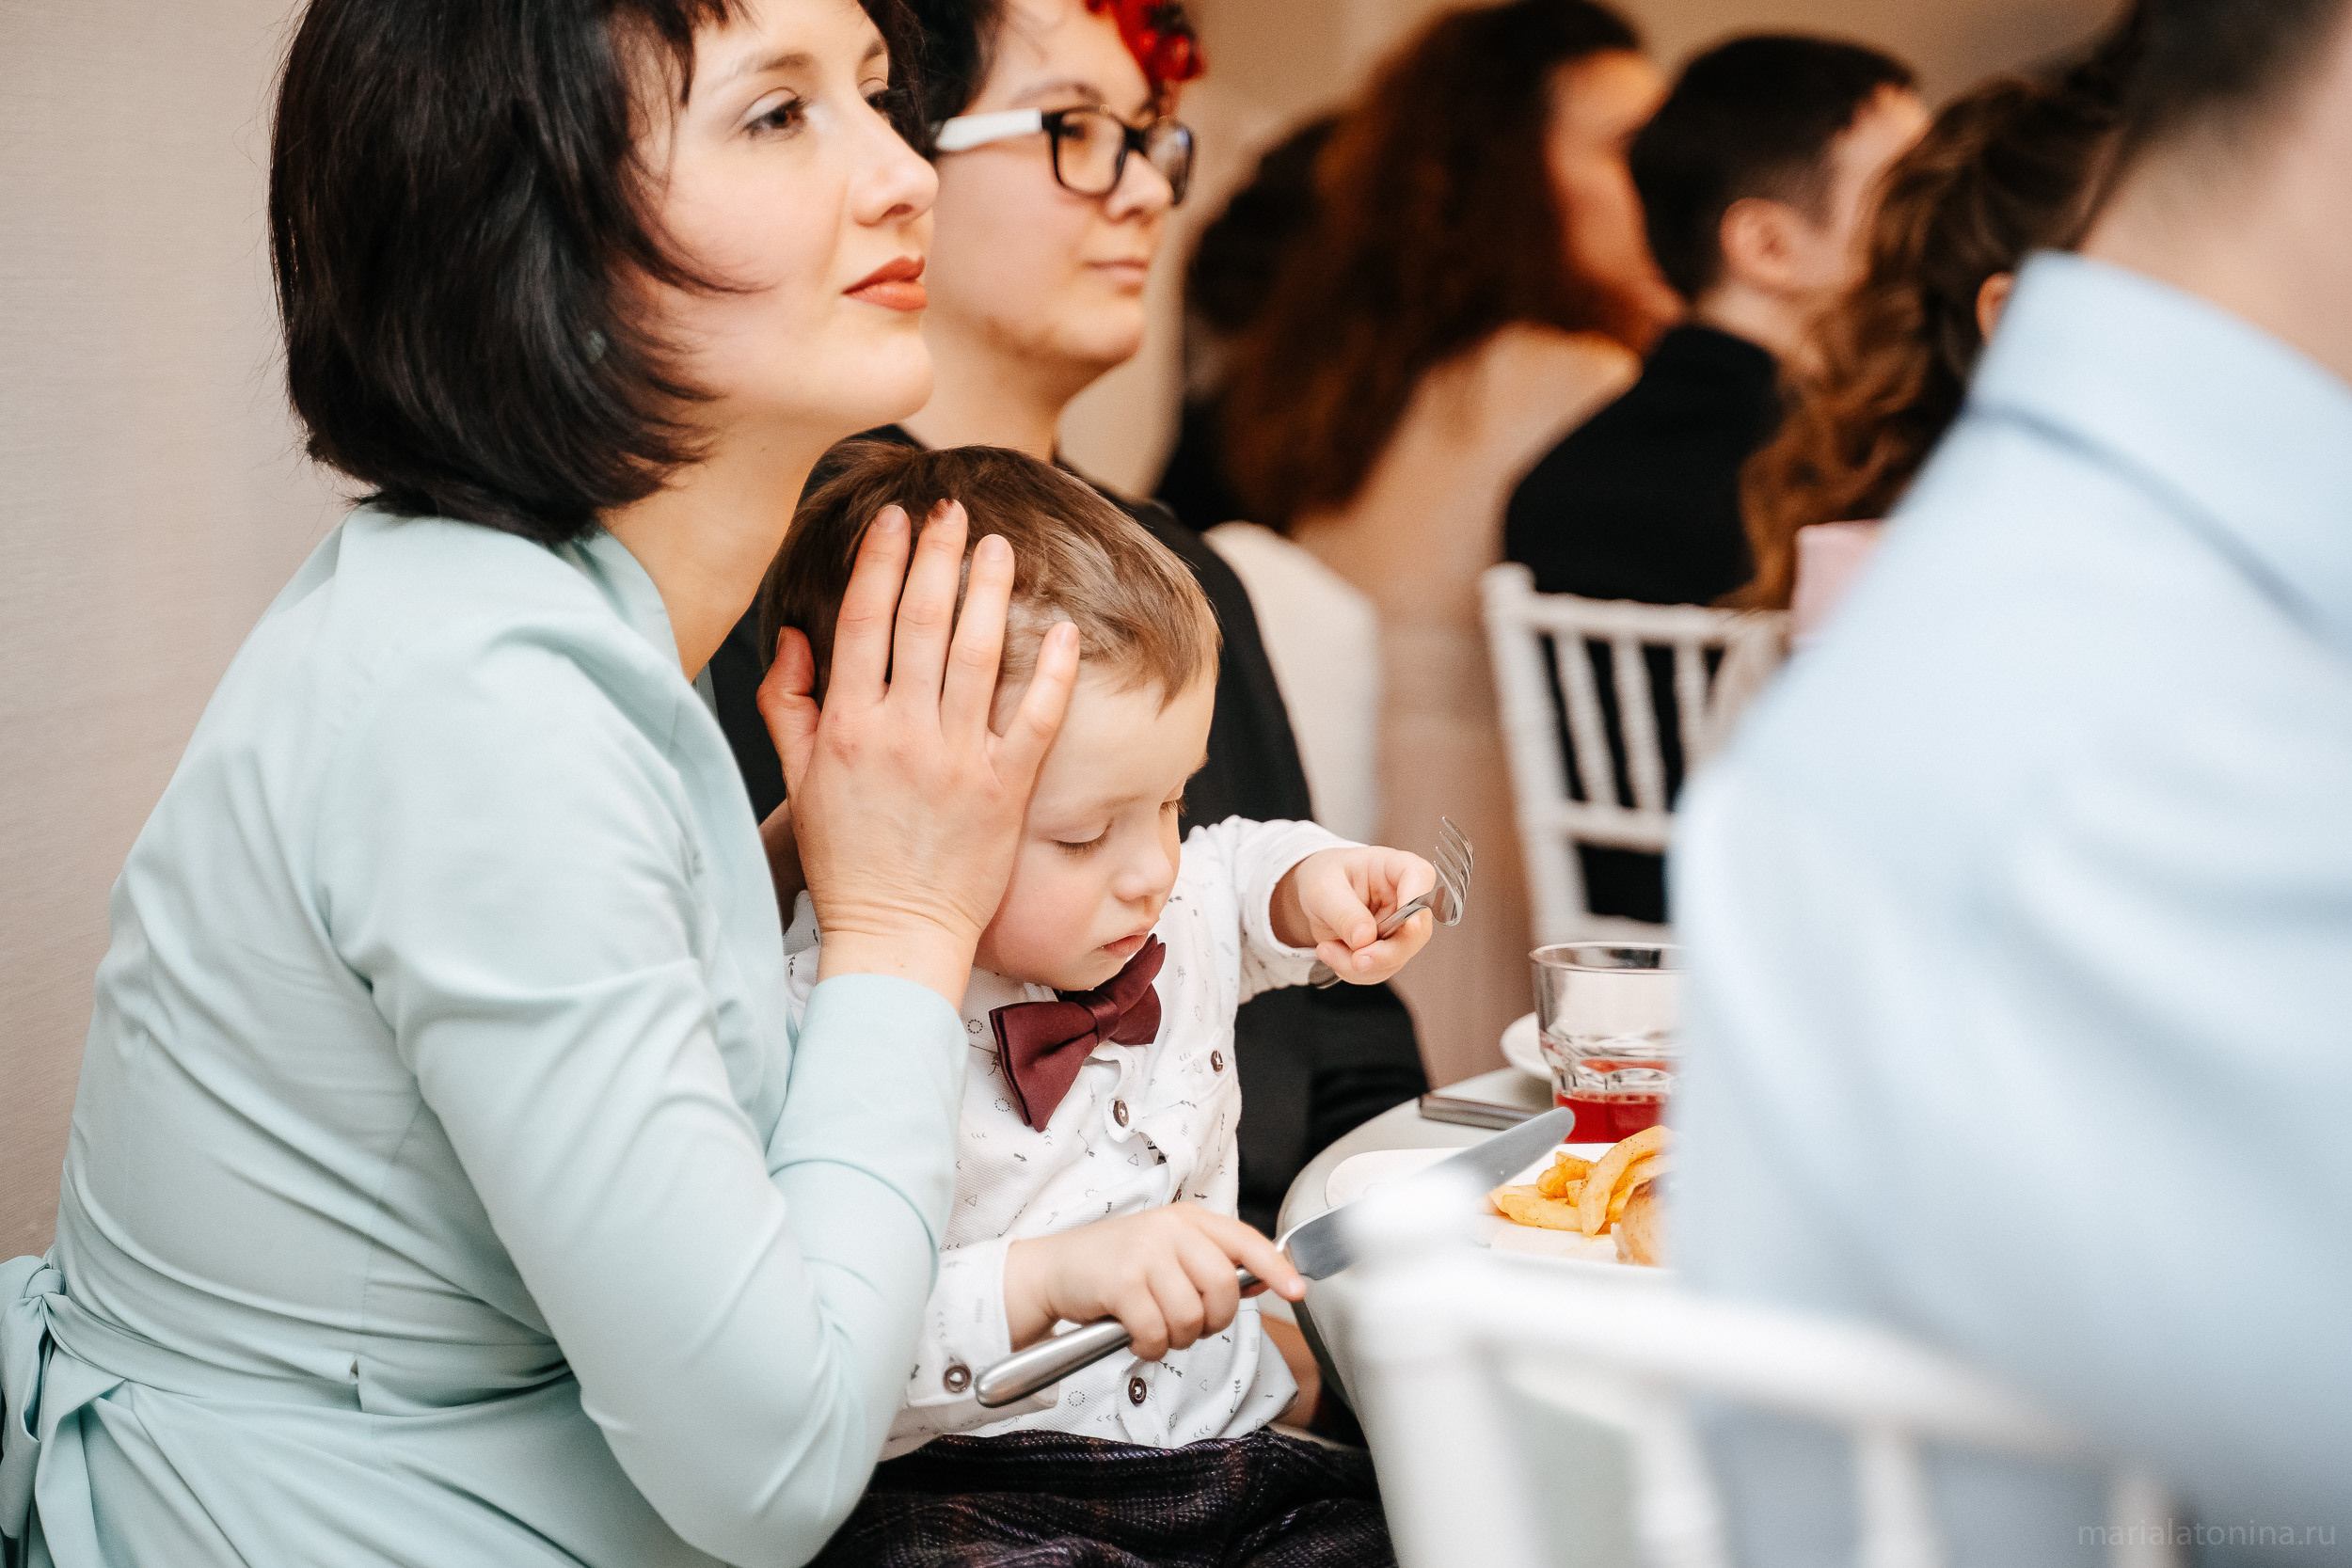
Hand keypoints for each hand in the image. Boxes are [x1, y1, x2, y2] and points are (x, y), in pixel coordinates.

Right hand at [758, 503, 1079, 1003]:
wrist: (896, 935)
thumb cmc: (846, 860)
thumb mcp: (796, 782)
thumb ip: (787, 705)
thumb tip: (798, 637)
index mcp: (848, 727)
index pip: (864, 622)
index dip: (882, 561)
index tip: (896, 518)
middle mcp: (902, 734)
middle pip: (922, 622)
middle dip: (937, 556)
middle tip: (951, 508)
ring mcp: (957, 760)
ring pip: (976, 655)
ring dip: (989, 592)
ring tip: (999, 546)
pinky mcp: (1005, 789)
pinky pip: (1035, 717)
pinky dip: (1051, 670)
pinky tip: (1061, 626)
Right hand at [1002, 1205, 1305, 1360]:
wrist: (1054, 1270)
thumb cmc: (1115, 1266)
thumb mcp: (1167, 1251)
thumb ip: (1209, 1261)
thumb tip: (1263, 1281)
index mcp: (1188, 1220)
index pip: (1245, 1240)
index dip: (1275, 1267)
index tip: (1296, 1290)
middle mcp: (1169, 1230)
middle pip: (1223, 1287)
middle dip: (1214, 1320)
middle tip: (1191, 1325)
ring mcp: (1145, 1254)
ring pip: (1191, 1317)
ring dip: (1177, 1338)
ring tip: (1156, 1328)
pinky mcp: (1121, 1282)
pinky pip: (1156, 1332)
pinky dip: (1149, 1347)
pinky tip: (1135, 1337)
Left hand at [1272, 846, 1435, 983]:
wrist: (1315, 893)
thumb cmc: (1322, 877)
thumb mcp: (1323, 889)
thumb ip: (1344, 912)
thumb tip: (1365, 939)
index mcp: (1394, 867)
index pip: (1420, 876)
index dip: (1417, 900)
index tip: (1409, 924)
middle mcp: (1404, 897)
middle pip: (1416, 930)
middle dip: (1385, 953)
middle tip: (1355, 960)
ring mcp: (1400, 926)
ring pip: (1397, 957)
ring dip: (1361, 966)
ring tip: (1326, 951)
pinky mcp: (1389, 948)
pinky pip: (1381, 969)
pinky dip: (1355, 971)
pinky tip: (1333, 955)